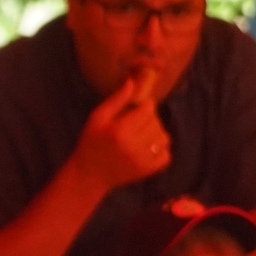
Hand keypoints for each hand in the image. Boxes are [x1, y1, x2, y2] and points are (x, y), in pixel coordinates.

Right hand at [72, 76, 170, 190]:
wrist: (89, 175)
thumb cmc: (91, 143)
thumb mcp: (97, 118)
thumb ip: (116, 100)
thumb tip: (133, 81)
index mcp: (120, 131)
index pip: (148, 109)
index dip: (143, 107)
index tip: (134, 112)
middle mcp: (133, 146)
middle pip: (156, 121)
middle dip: (147, 120)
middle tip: (133, 127)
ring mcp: (142, 160)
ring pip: (164, 136)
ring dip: (154, 135)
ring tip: (140, 138)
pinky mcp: (149, 170)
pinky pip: (166, 154)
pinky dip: (159, 151)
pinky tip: (145, 151)